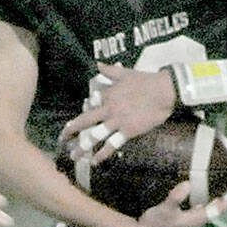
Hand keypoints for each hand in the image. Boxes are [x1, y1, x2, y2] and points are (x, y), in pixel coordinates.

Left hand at [59, 64, 176, 163]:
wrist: (164, 91)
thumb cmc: (145, 81)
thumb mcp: (124, 73)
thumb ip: (109, 70)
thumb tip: (97, 64)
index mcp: (106, 95)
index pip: (89, 106)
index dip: (83, 114)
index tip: (77, 122)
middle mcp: (108, 109)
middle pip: (84, 122)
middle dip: (71, 131)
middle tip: (62, 139)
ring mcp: (117, 121)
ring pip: (94, 136)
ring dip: (82, 148)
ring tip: (74, 156)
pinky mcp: (127, 132)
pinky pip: (111, 145)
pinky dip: (101, 155)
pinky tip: (93, 162)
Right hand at [123, 175, 226, 226]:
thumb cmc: (155, 224)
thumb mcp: (164, 210)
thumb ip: (175, 198)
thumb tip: (187, 184)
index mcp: (199, 218)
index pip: (222, 206)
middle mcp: (199, 219)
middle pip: (220, 206)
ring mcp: (193, 219)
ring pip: (212, 206)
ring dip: (219, 194)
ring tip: (222, 180)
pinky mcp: (186, 217)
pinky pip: (203, 205)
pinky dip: (207, 196)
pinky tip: (201, 187)